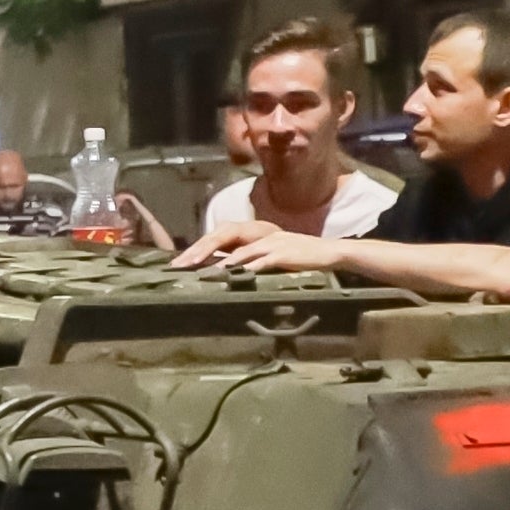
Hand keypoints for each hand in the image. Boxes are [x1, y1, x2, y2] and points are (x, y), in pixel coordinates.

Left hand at [179, 220, 345, 276]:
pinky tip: (238, 275)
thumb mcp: (271, 255)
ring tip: (204, 272)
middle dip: (202, 252)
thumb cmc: (300, 257)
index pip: (220, 237)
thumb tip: (227, 270)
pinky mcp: (285, 253)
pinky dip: (249, 267)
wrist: (330, 252)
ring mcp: (272, 243)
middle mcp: (260, 235)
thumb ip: (250, 259)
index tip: (179, 263)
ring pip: (241, 251)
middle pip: (224, 239)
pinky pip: (263, 260)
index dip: (199, 248)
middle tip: (182, 266)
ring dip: (222, 262)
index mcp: (254, 234)